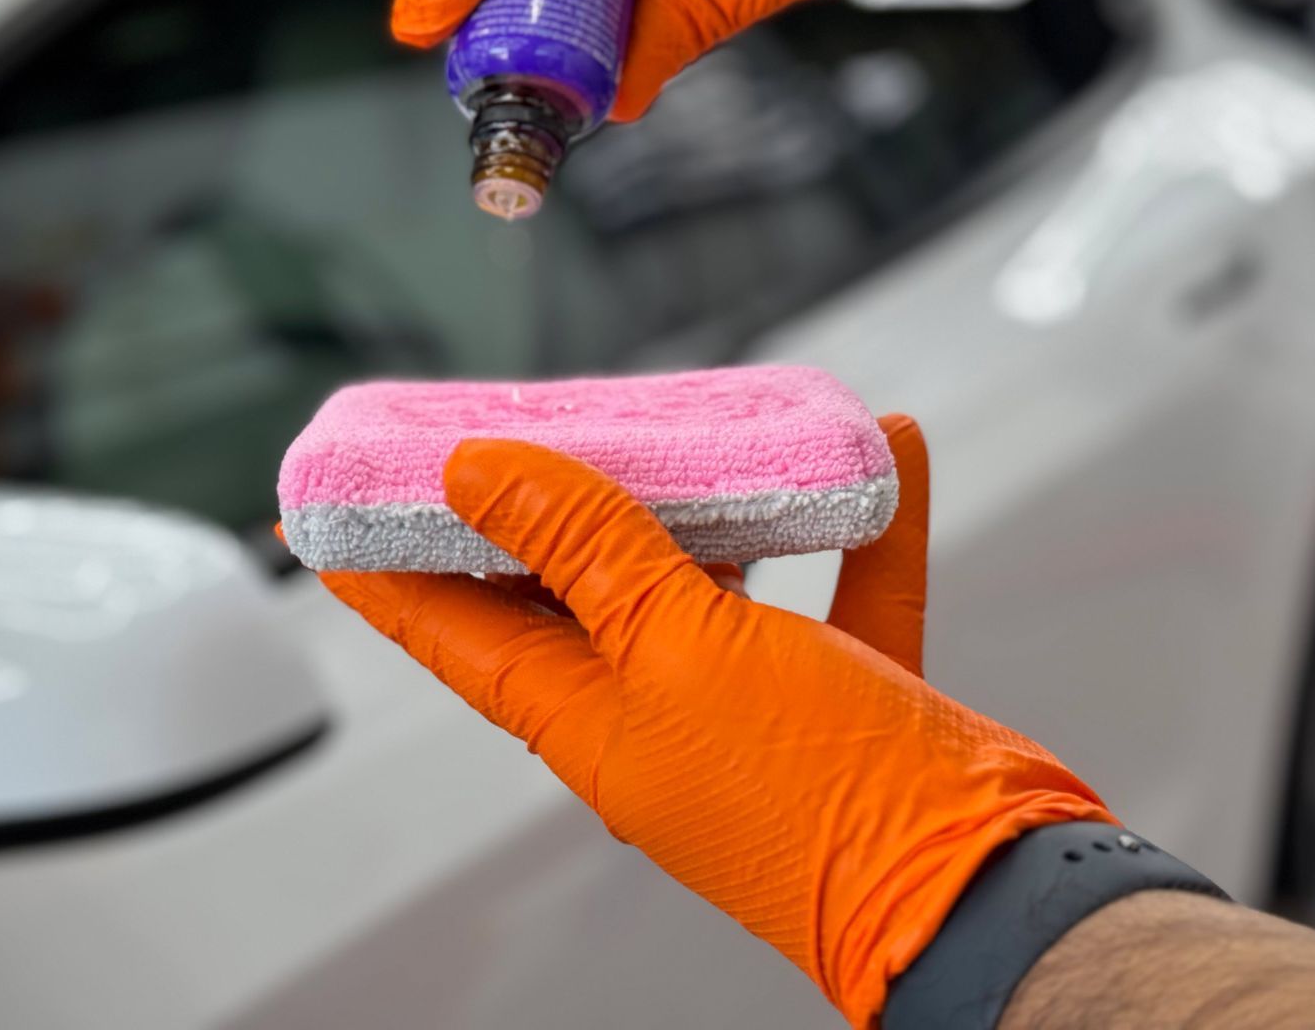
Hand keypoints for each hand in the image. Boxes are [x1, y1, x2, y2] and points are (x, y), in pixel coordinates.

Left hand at [321, 417, 1111, 1027]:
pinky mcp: (844, 689)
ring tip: (683, 419)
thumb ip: (585, 551)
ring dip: (697, 498)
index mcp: (583, 714)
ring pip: (698, 574)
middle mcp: (652, 705)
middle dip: (532, 503)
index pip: (448, 627)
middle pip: (565, 585)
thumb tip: (477, 473)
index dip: (381, 565)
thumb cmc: (819, 798)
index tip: (324, 507)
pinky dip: (852, 521)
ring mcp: (748, 699)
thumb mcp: (679, 649)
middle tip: (502, 421)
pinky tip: (883, 449)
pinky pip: (839, 581)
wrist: (990, 895)